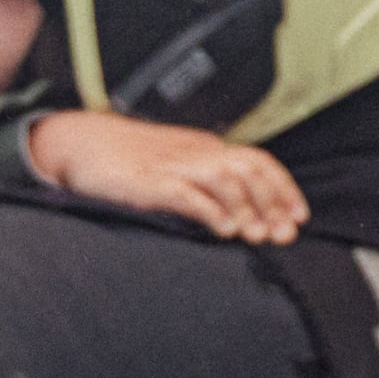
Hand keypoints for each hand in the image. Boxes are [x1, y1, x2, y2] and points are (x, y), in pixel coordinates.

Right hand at [30, 109, 306, 245]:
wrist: (80, 143)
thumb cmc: (128, 161)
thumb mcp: (176, 167)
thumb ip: (206, 185)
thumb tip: (244, 215)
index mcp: (205, 149)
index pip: (257, 162)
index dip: (283, 189)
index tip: (298, 217)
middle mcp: (194, 153)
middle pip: (248, 169)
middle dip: (272, 203)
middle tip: (283, 234)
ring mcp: (171, 166)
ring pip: (224, 177)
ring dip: (246, 207)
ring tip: (256, 234)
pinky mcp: (147, 182)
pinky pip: (185, 193)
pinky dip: (209, 210)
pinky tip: (222, 229)